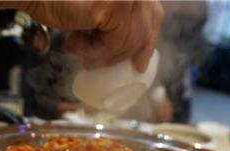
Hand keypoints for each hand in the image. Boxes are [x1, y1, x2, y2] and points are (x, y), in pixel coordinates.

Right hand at [26, 1, 163, 71]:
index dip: (148, 39)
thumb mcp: (96, 11)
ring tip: (81, 51)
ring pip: (129, 40)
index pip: (153, 13)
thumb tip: (130, 51)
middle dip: (128, 51)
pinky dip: (96, 50)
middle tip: (111, 66)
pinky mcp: (116, 6)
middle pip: (146, 27)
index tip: (141, 63)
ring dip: (105, 53)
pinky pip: (115, 43)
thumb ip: (115, 20)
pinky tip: (76, 43)